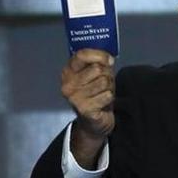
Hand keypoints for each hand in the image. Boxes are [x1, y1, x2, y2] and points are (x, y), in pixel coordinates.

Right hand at [61, 49, 115, 167]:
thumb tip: (108, 60)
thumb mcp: (94, 75)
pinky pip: (107, 95)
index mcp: (68, 72)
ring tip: (103, 93)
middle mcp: (67, 84)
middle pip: (97, 69)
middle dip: (107, 75)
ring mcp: (74, 98)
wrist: (93, 122)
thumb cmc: (95, 94)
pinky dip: (109, 98)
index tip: (110, 61)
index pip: (82, 55)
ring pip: (104, 81)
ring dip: (109, 87)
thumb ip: (98, 63)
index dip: (99, 55)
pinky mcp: (84, 109)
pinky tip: (103, 103)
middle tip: (105, 84)